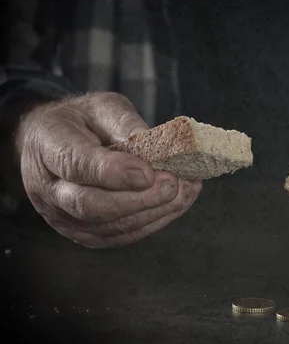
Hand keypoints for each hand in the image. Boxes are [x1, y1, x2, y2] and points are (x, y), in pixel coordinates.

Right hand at [11, 92, 201, 247]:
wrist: (53, 143)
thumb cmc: (82, 121)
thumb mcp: (104, 107)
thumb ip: (128, 125)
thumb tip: (161, 148)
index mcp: (48, 145)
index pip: (75, 164)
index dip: (113, 172)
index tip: (148, 172)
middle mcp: (48, 188)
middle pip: (90, 204)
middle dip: (138, 198)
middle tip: (173, 184)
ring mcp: (62, 216)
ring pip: (107, 226)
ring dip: (152, 212)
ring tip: (185, 193)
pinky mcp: (81, 233)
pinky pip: (118, 237)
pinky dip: (151, 223)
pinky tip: (175, 206)